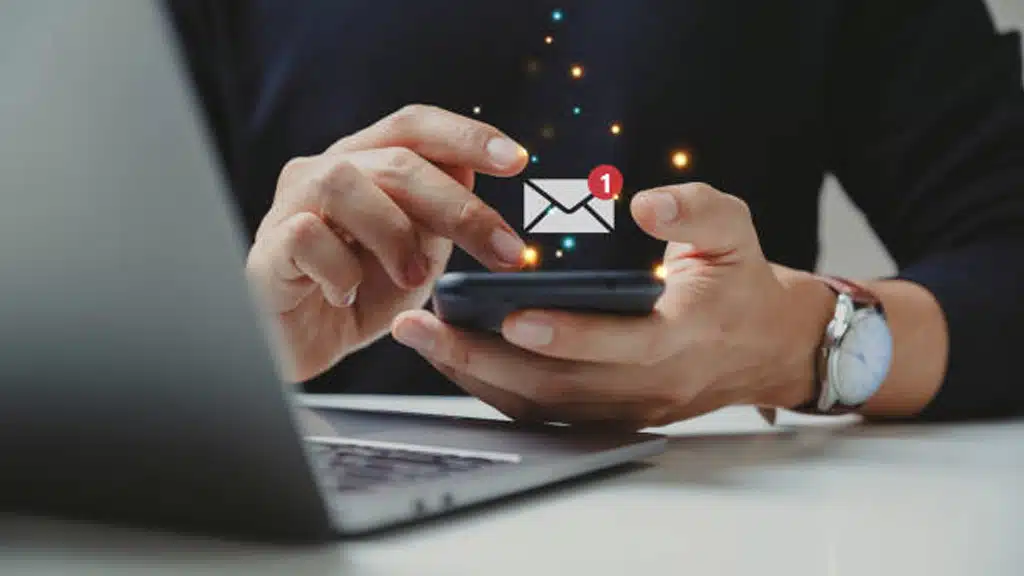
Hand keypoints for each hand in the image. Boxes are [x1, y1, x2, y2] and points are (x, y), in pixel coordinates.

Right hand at [246, 105, 528, 381]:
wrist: (303, 346)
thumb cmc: (359, 293)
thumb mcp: (416, 253)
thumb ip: (439, 215)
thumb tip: (472, 173)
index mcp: (364, 162)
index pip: (414, 126)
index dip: (466, 135)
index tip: (517, 161)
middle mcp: (324, 171)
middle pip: (395, 161)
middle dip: (459, 207)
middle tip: (505, 252)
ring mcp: (290, 206)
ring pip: (343, 183)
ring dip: (394, 233)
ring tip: (415, 278)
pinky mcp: (266, 248)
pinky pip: (306, 236)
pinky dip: (341, 270)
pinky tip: (349, 296)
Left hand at [391, 183, 833, 429]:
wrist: (764, 347)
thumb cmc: (739, 282)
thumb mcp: (734, 231)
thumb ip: (695, 211)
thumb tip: (645, 203)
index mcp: (684, 338)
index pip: (623, 346)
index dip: (569, 335)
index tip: (513, 316)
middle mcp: (651, 386)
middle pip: (559, 385)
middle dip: (483, 359)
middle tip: (421, 328)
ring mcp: (626, 409)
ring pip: (541, 405)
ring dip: (475, 375)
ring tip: (421, 339)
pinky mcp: (607, 416)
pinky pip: (542, 411)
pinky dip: (493, 388)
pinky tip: (453, 357)